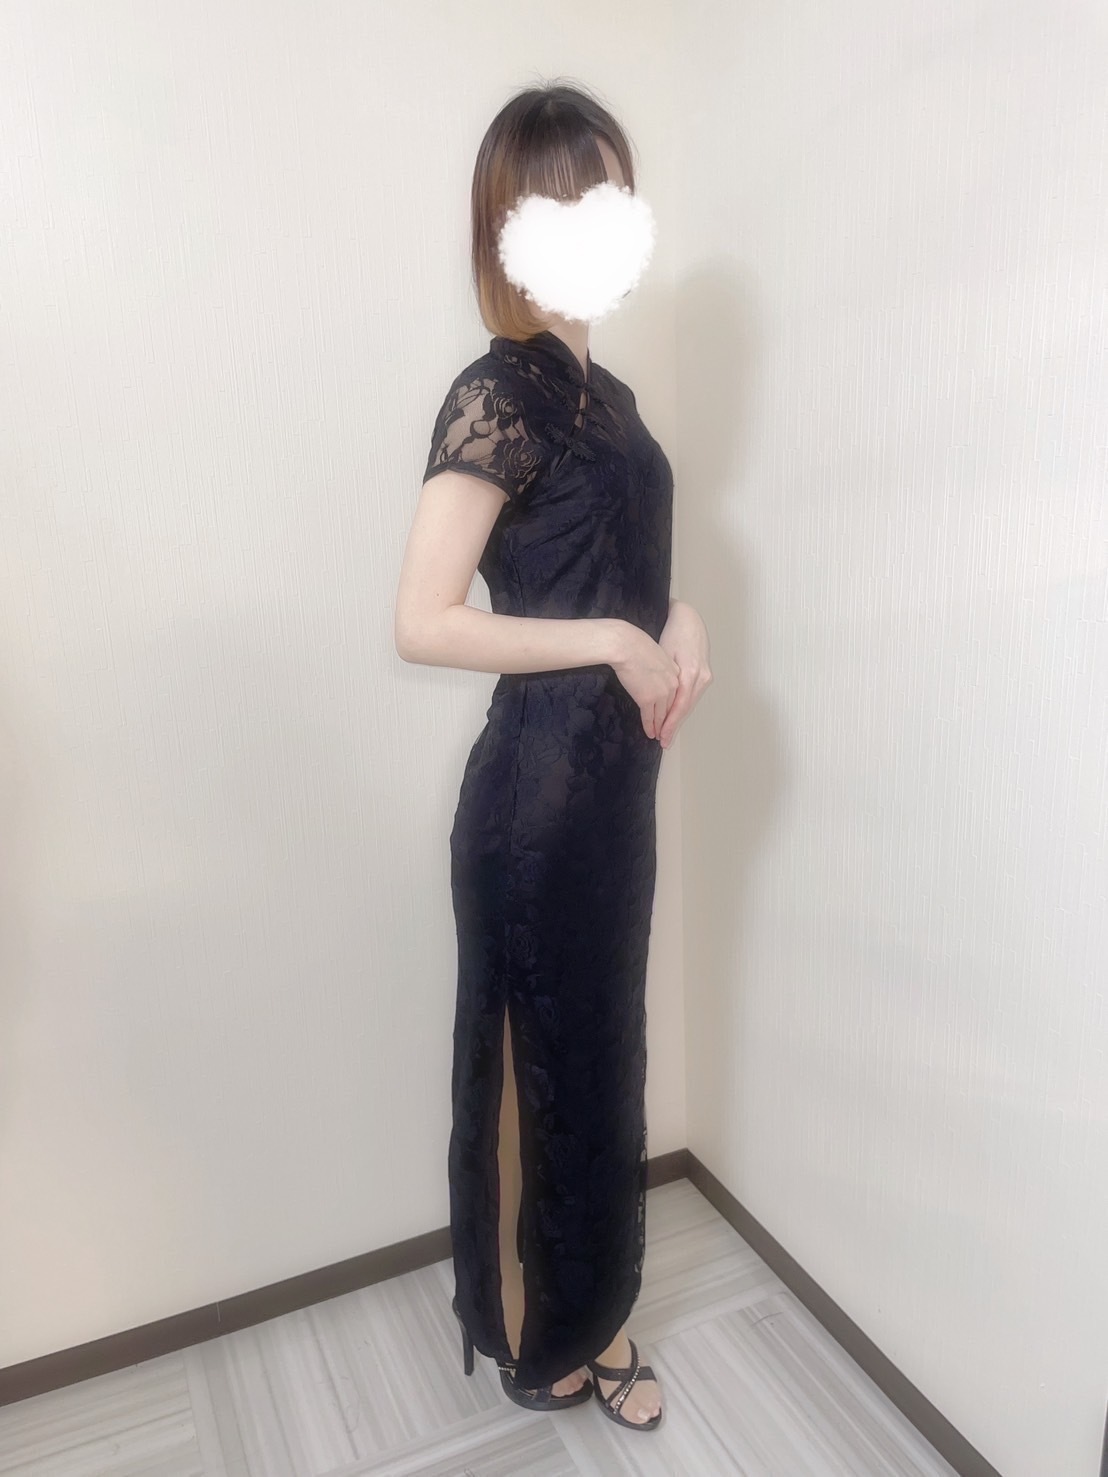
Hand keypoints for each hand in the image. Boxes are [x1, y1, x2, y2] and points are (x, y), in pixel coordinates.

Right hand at [609, 624, 680, 740]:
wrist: (626, 645)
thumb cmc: (635, 643)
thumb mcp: (655, 652)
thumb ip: (658, 665)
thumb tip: (653, 670)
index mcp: (675, 671)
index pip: (676, 694)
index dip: (673, 707)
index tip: (671, 715)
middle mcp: (672, 684)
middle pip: (672, 707)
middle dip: (669, 721)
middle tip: (667, 732)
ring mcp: (661, 692)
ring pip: (662, 715)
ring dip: (660, 727)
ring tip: (658, 736)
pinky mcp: (648, 699)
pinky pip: (649, 717)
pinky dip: (649, 727)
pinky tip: (650, 733)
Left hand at [655, 601, 711, 748]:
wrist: (688, 619)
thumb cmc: (673, 633)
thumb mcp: (665, 654)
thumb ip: (666, 677)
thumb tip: (661, 699)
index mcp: (690, 672)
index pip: (680, 705)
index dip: (671, 723)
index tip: (662, 736)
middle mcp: (701, 677)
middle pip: (686, 708)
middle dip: (674, 726)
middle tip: (664, 742)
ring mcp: (705, 676)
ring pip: (690, 703)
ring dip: (679, 719)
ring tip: (668, 734)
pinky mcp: (705, 674)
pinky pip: (692, 696)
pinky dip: (683, 708)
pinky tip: (676, 717)